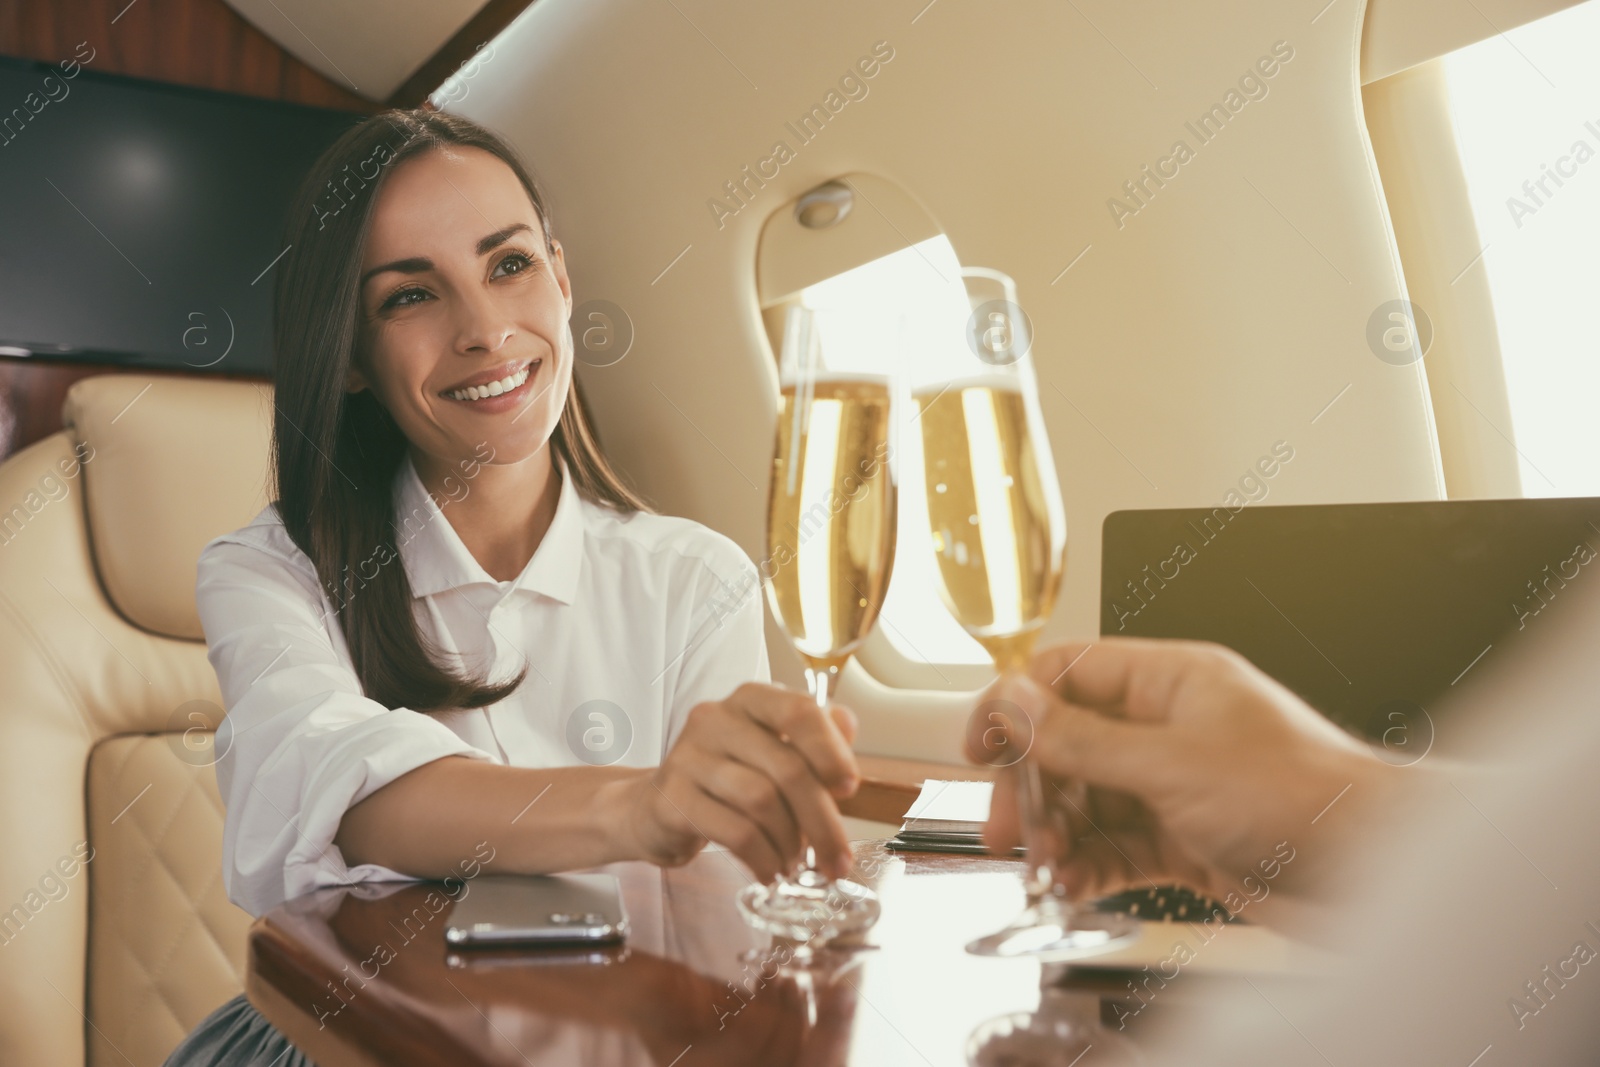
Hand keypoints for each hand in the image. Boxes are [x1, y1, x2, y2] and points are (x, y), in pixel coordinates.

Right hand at [616, 682, 860, 882]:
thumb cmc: (726, 778)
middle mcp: (715, 719)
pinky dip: (763, 857)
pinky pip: (735, 831)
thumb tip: (847, 726)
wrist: (654, 808)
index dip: (831, 751)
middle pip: (786, 767)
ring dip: (789, 842)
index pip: (798, 711)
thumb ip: (813, 738)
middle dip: (821, 820)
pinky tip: (769, 869)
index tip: (848, 788)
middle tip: (837, 858)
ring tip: (793, 862)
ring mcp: (689, 757)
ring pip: (761, 801)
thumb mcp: (771, 751)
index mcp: (749, 700)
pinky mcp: (672, 798)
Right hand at [970, 637, 1400, 904]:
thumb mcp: (1170, 763)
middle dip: (1035, 789)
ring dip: (1060, 835)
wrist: (1379, 868)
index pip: (1067, 675)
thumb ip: (1082, 740)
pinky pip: (1118, 847)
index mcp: (1171, 681)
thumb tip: (1014, 704)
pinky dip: (1090, 866)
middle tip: (1011, 829)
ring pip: (1090, 802)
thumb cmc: (1303, 795)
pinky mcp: (1189, 839)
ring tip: (1045, 866)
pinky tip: (1075, 884)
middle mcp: (1171, 726)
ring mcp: (1179, 784)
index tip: (981, 748)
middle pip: (1069, 745)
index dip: (1015, 707)